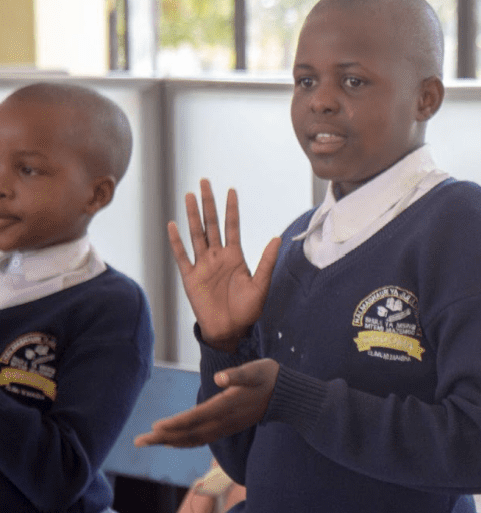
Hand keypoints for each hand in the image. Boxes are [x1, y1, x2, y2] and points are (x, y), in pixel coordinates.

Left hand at [134, 359, 278, 447]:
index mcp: (228, 405)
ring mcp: (226, 427)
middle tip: (138, 442)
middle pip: (190, 433)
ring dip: (170, 441)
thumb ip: (238, 375)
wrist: (287, 395)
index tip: (155, 428)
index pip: (196, 417)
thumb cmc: (269, 377)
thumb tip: (220, 378)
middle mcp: (225, 421)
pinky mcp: (227, 428)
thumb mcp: (256, 370)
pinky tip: (173, 441)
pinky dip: (185, 441)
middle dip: (163, 438)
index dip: (176, 424)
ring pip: (194, 439)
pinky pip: (202, 439)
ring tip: (149, 442)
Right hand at [169, 180, 279, 350]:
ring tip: (189, 195)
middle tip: (204, 182)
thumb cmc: (248, 310)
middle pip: (212, 224)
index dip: (231, 209)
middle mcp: (217, 257)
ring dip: (192, 215)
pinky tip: (172, 225)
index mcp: (235, 256)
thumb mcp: (261, 285)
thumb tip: (277, 238)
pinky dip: (176, 241)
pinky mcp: (190, 277)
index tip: (231, 190)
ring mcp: (203, 265)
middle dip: (208, 203)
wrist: (230, 330)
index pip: (232, 226)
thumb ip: (266, 261)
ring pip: (196, 234)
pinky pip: (182, 256)